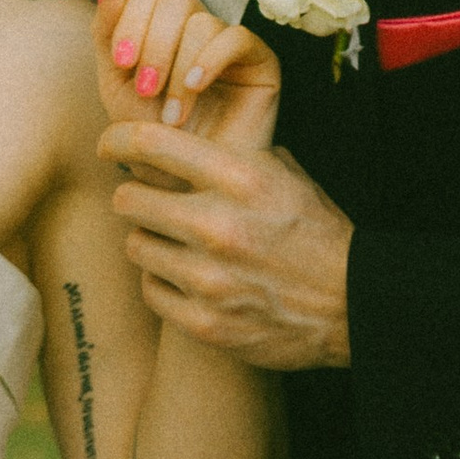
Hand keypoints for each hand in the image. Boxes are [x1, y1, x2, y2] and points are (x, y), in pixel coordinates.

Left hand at [96, 0, 282, 156]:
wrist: (187, 183)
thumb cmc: (151, 137)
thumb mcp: (117, 85)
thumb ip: (108, 32)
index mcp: (160, 26)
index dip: (130, 21)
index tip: (122, 63)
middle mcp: (195, 26)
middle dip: (154, 43)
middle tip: (146, 89)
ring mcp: (227, 41)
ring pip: (201, 21)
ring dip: (178, 67)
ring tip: (172, 114)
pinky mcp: (259, 59)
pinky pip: (236, 37)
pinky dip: (210, 60)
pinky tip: (195, 88)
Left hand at [99, 118, 354, 371]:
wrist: (351, 303)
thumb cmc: (313, 230)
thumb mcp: (282, 173)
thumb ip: (227, 154)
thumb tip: (172, 136)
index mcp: (239, 178)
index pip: (151, 143)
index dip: (118, 138)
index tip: (108, 144)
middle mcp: (217, 225)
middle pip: (129, 198)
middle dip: (134, 195)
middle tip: (147, 200)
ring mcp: (208, 279)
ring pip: (136, 245)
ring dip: (149, 239)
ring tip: (172, 240)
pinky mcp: (204, 322)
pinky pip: (151, 289)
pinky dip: (162, 280)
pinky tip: (184, 275)